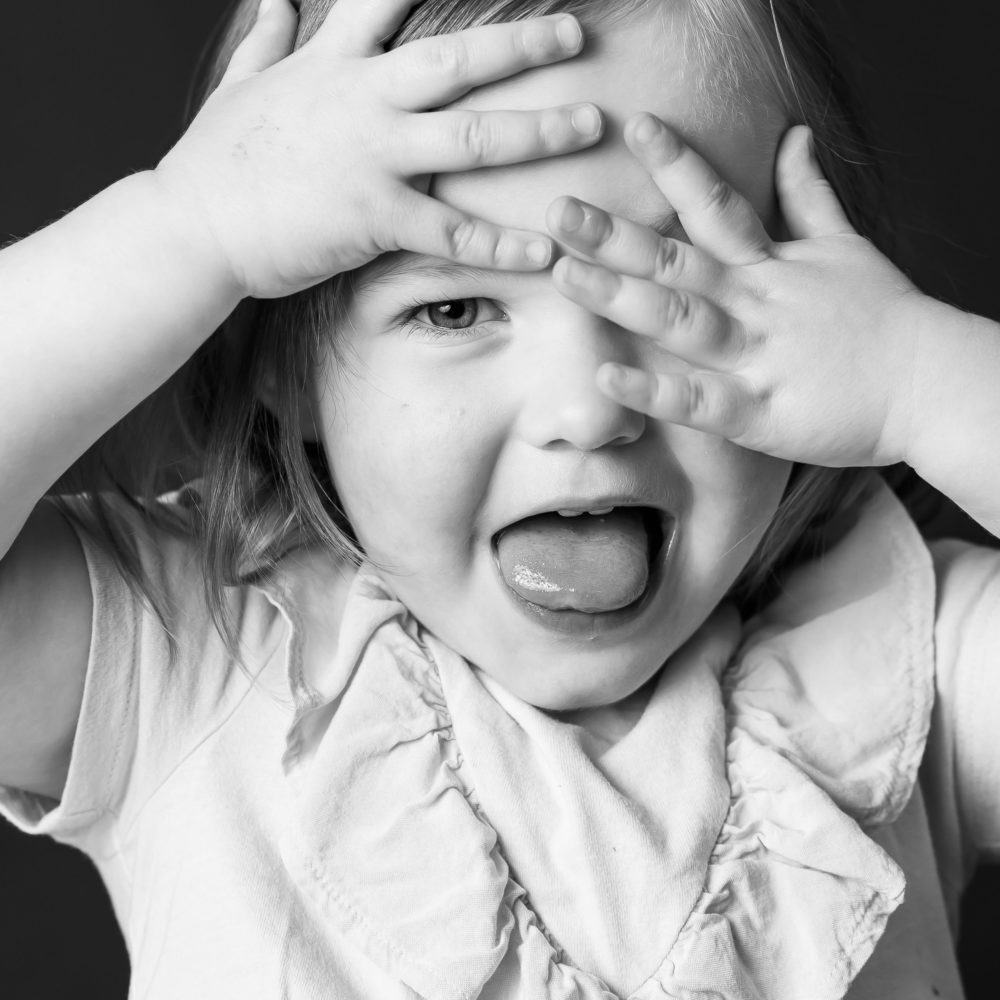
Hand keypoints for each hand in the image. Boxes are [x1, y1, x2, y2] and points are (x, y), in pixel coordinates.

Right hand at [154, 0, 602, 298]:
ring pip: (471, 136)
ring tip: (590, 125)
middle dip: (520, 43)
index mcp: (332, 63)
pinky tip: (544, 250)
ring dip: (536, 130)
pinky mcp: (373, 216)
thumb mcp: (241, 86)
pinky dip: (500, 243)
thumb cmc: (216, 160)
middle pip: (456, 59)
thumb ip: (267, 39)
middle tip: (576, 32)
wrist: (191, 225)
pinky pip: (452, 230)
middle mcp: (361, 99)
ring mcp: (371, 156)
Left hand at [547, 116, 929, 469]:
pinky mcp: (760, 412)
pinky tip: (608, 376)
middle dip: (616, 236)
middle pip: (679, 260)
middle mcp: (757, 303)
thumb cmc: (882, 316)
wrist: (930, 383)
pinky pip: (699, 400)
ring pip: (680, 321)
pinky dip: (655, 390)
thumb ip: (807, 194)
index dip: (677, 165)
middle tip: (559, 211)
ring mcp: (757, 357)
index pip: (718, 204)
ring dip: (620, 297)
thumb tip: (793, 135)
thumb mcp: (844, 244)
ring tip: (563, 275)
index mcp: (771, 264)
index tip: (635, 127)